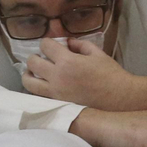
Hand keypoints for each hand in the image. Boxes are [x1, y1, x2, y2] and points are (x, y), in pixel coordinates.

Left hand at [21, 38, 146, 111]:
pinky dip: (36, 89)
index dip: (47, 42)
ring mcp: (55, 93)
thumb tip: (67, 43)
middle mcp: (57, 77)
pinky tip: (42, 85)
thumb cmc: (110, 74)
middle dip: (35, 57)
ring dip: (28, 75)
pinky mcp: (57, 104)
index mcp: (67, 61)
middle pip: (32, 63)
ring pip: (29, 83)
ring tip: (32, 73)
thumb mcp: (97, 53)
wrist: (119, 99)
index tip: (50, 45)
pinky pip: (38, 96)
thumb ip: (79, 45)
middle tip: (40, 57)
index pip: (45, 46)